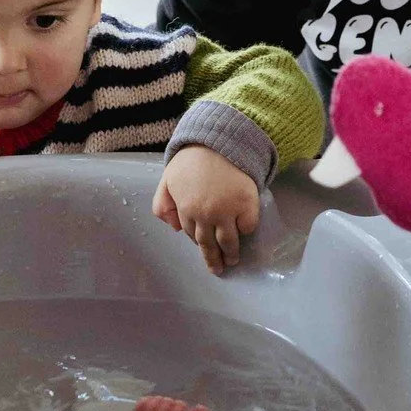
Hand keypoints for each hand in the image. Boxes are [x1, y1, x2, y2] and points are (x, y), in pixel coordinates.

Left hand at [152, 146, 260, 273]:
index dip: (198, 241)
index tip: (204, 248)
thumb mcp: (168, 179)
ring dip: (231, 254)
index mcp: (186, 209)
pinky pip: (248, 226)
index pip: (191, 234)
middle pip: (209, 244)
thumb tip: (173, 228)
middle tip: (219, 269)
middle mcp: (206, 214)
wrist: (220, 140)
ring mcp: (228, 211)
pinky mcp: (247, 204)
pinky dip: (247, 230)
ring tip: (233, 260)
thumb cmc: (193, 160)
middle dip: (214, 260)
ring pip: (229, 241)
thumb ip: (162, 203)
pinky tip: (245, 232)